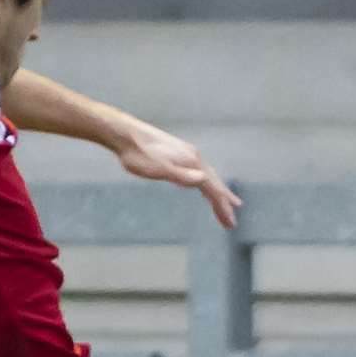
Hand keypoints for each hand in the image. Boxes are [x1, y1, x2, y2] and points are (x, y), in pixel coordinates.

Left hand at [114, 120, 241, 230]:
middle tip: (230, 222)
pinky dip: (205, 183)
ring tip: (224, 205)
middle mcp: (193, 157)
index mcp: (191, 162)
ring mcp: (186, 153)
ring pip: (207, 176)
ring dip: (216, 193)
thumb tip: (203, 179)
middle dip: (223, 203)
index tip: (231, 221)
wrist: (124, 134)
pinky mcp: (178, 153)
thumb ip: (181, 175)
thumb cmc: (138, 154)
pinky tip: (200, 184)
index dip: (222, 205)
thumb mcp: (159, 169)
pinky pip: (198, 171)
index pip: (212, 187)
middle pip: (213, 183)